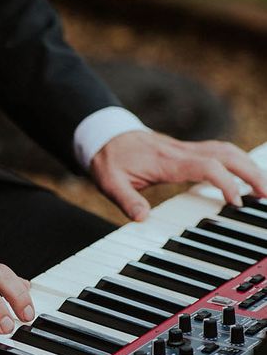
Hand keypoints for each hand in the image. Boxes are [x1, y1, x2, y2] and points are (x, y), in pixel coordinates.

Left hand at [90, 131, 266, 220]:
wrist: (104, 136)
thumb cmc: (109, 159)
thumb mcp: (110, 182)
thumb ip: (126, 200)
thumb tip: (141, 218)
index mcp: (167, 161)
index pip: (206, 166)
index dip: (225, 182)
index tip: (236, 202)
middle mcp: (181, 151)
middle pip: (226, 155)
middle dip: (250, 172)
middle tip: (266, 194)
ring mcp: (185, 149)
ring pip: (226, 150)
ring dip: (247, 165)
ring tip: (263, 187)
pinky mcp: (186, 151)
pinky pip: (218, 152)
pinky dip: (236, 162)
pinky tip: (244, 175)